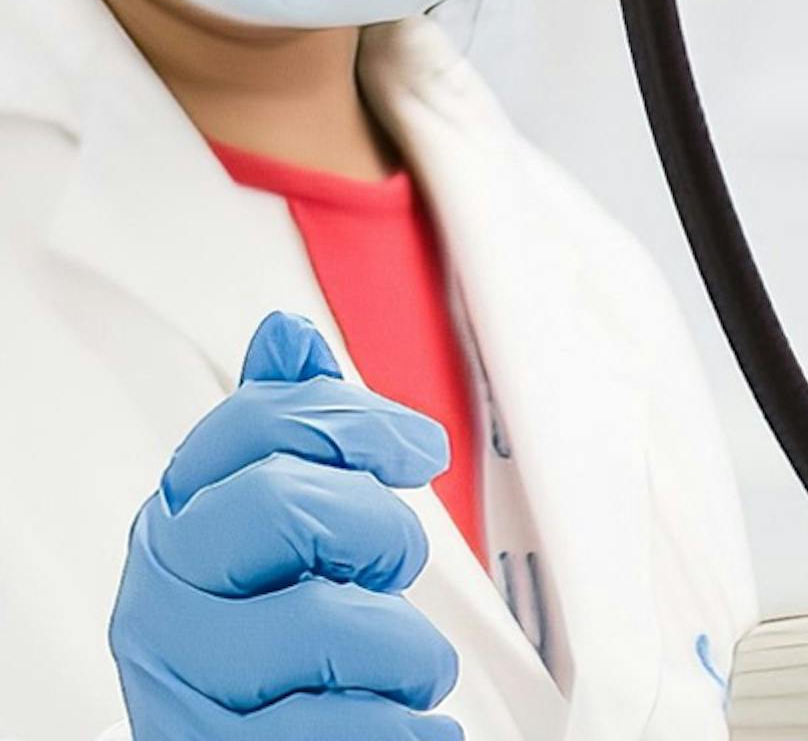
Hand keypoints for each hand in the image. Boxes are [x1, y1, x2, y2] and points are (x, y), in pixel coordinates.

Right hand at [111, 313, 461, 740]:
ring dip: (406, 652)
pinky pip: (339, 728)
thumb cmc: (273, 642)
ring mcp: (185, 685)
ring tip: (404, 670)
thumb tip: (285, 335)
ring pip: (326, 624)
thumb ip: (288, 440)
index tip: (417, 450)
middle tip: (395, 570)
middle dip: (379, 532)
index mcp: (175, 526)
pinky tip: (409, 723)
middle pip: (285, 505)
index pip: (255, 426)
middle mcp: (160, 602)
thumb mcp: (273, 531)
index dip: (353, 425)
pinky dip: (400, 726)